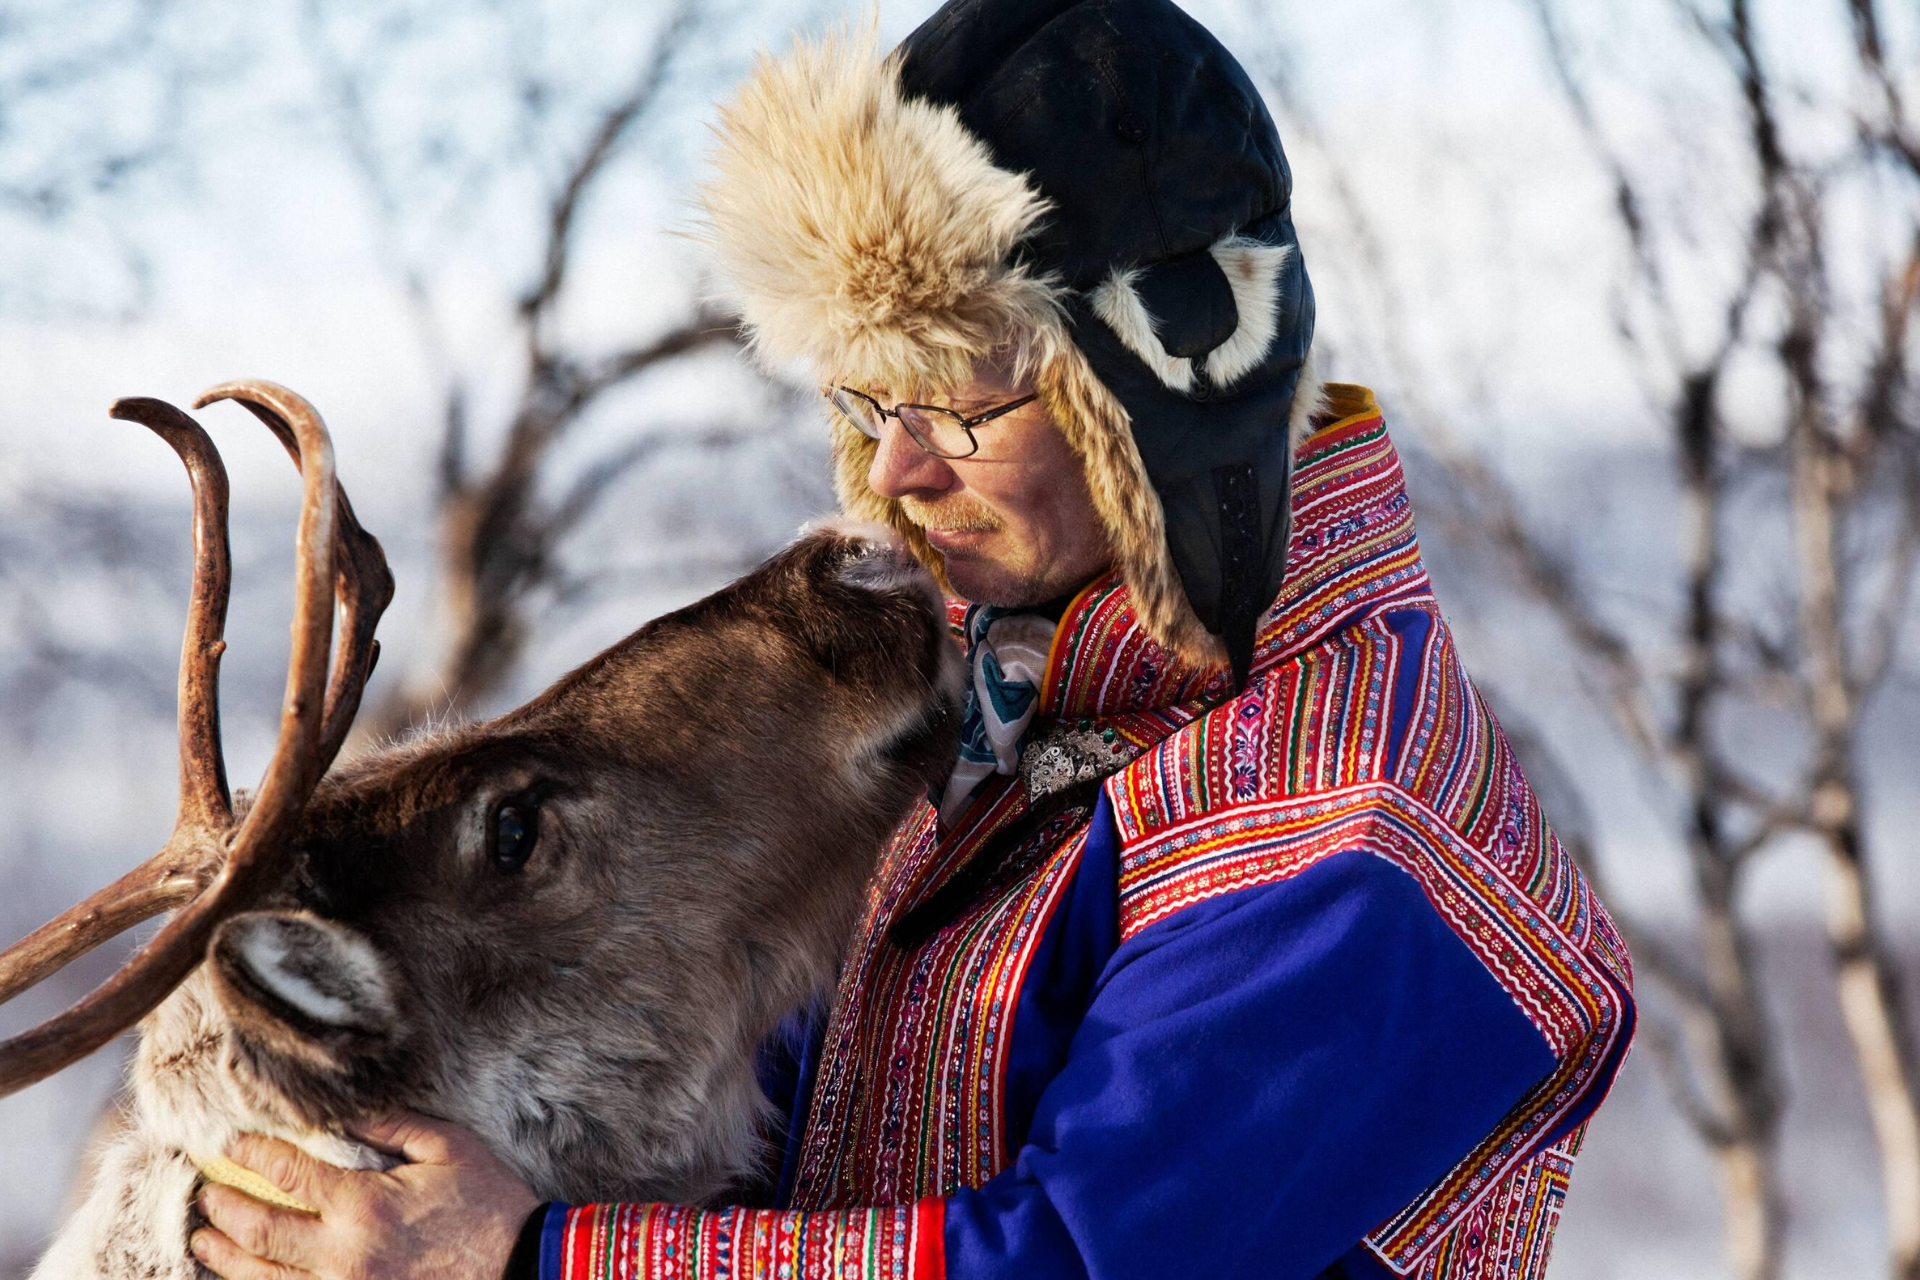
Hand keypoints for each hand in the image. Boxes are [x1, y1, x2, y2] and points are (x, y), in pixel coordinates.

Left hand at [191, 1112, 538, 1279]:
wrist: (521, 1267)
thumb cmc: (489, 1203)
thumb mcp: (449, 1148)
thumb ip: (393, 1126)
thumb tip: (346, 1115)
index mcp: (364, 1205)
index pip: (288, 1174)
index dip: (252, 1155)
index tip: (230, 1143)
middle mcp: (343, 1253)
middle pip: (260, 1232)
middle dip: (224, 1210)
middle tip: (205, 1193)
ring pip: (266, 1277)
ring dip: (228, 1257)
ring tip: (205, 1240)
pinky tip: (250, 1276)